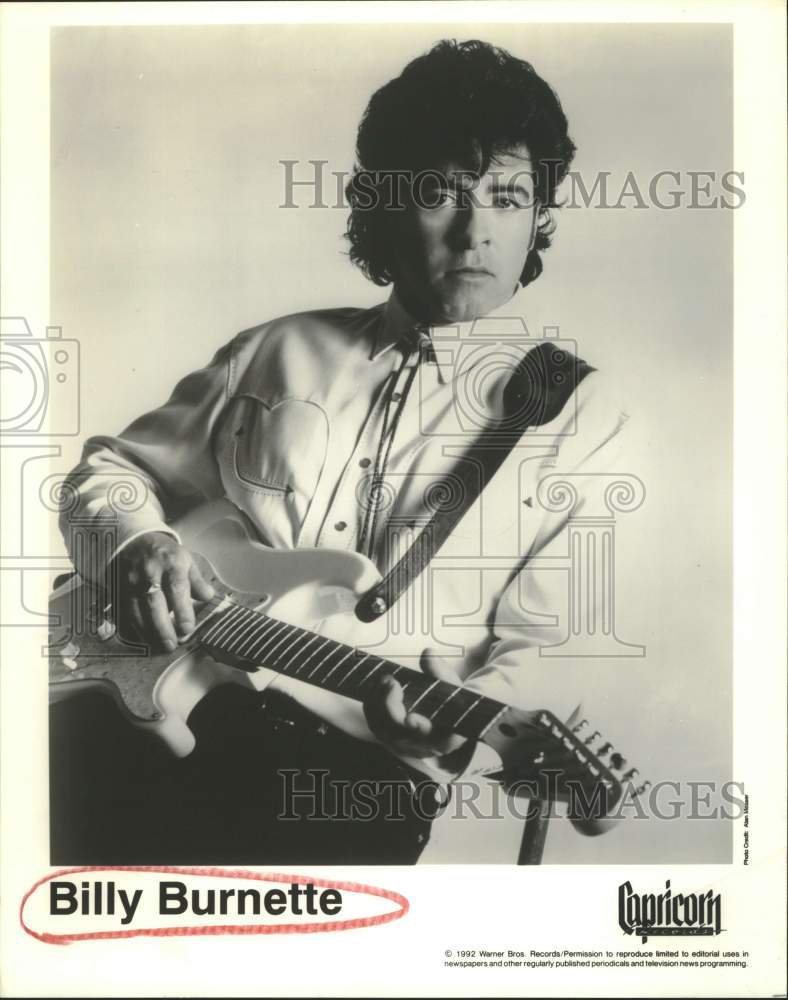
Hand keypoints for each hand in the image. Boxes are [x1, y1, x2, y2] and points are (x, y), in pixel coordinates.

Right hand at [116, 532, 214, 651]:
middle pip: (155, 603)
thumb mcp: (186, 561)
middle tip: (172, 644)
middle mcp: (150, 572)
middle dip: (163, 627)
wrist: (136, 541)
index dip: (183, 611)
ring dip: (149, 631)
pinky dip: (134, 627)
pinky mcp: (120, 588)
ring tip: (160, 646)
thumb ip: (197, 581)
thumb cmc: (166, 555)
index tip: (187, 629)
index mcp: (172, 563)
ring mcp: (132, 581)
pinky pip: (125, 611)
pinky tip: (144, 639)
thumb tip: (208, 597)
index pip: (177, 589)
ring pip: (137, 610)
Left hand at [363, 648, 468, 763]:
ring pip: (382, 730)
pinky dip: (373, 706)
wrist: (447, 719)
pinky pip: (375, 726)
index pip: (432, 738)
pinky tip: (378, 687)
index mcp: (446, 737)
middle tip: (391, 681)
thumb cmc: (452, 702)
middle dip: (390, 706)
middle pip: (399, 734)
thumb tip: (428, 654)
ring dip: (378, 703)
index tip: (411, 718)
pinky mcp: (390, 740)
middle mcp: (423, 747)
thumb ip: (441, 672)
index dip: (419, 730)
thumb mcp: (453, 686)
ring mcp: (404, 746)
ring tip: (385, 679)